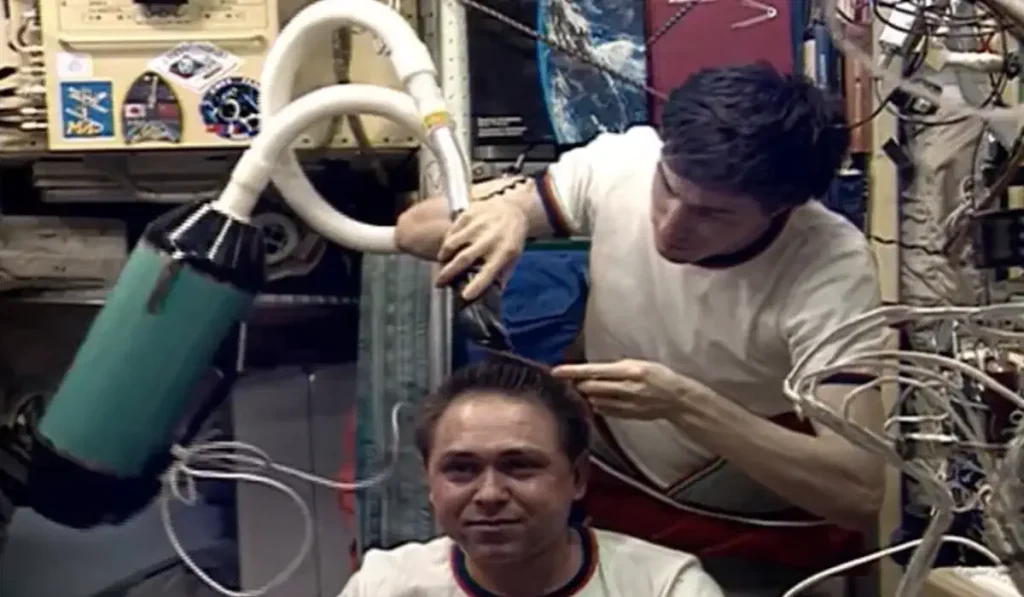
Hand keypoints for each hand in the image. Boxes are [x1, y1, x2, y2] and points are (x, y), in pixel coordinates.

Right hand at [435, 199, 527, 300]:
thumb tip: (492, 297)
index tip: (465, 296)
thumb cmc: (511, 239)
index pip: (489, 272)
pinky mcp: (469, 214)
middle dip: (449, 273)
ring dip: (444, 256)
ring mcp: (479, 225)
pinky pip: (452, 231)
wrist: (513, 209)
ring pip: (453, 243)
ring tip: (441, 263)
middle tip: (439, 283)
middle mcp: (491, 238)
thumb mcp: (513, 258)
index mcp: (505, 252)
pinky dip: (446, 241)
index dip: (477, 285)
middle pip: (464, 258)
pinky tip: (446, 248)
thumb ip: (501, 276)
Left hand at [551, 360, 714, 419]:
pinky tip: (599, 400)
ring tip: (585, 389)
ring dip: (587, 395)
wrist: (677, 399)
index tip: (555, 371)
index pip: (593, 370)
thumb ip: (616, 368)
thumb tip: (592, 371)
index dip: (572, 371)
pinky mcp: (626, 415)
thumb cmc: (658, 375)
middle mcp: (625, 387)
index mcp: (628, 370)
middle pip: (590, 387)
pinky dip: (598, 404)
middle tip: (570, 380)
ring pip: (595, 399)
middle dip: (577, 384)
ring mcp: (626, 403)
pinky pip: (604, 410)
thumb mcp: (639, 364)